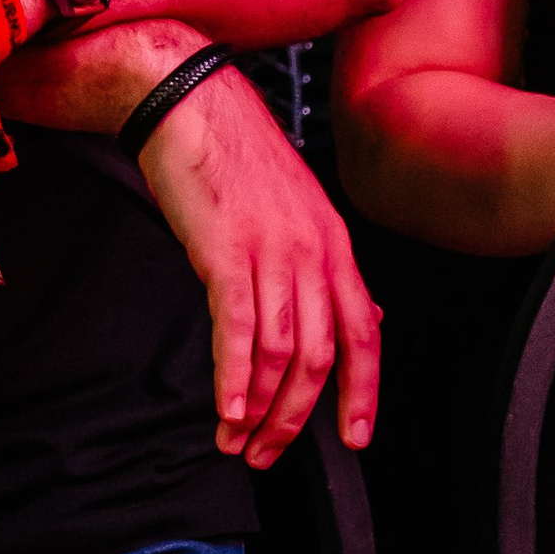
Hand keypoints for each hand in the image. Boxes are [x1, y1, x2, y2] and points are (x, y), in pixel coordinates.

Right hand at [134, 45, 381, 466]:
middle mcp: (313, 249)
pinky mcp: (225, 250)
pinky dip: (234, 380)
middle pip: (322, 354)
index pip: (365, 331)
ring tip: (238, 441)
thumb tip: (363, 315)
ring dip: (260, 409)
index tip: (356, 435)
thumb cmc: (235, 155)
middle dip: (298, 417)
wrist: (188, 100)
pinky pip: (239, 330)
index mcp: (333, 242)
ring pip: (281, 351)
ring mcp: (272, 250)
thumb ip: (325, 267)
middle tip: (270, 453)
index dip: (363, 390)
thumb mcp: (297, 210)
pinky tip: (226, 411)